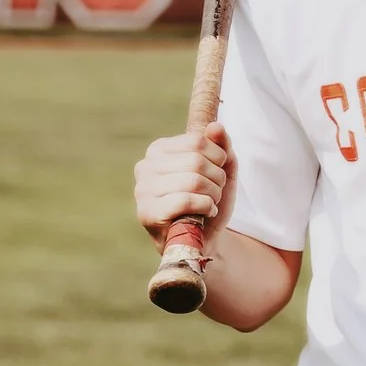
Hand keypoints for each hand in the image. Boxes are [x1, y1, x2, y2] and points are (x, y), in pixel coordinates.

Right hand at [133, 123, 232, 251]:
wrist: (204, 238)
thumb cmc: (209, 199)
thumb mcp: (222, 169)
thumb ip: (222, 146)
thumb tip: (215, 127)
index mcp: (159, 149)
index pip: (197, 140)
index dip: (218, 157)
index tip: (218, 171)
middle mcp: (145, 166)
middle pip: (196, 161)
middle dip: (217, 179)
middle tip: (215, 192)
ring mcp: (142, 190)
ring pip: (193, 181)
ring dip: (213, 195)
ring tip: (210, 203)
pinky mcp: (147, 213)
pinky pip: (186, 201)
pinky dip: (206, 207)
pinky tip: (204, 214)